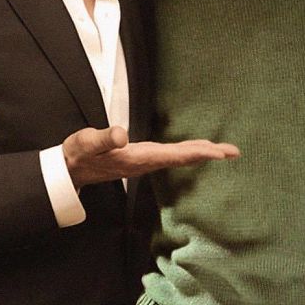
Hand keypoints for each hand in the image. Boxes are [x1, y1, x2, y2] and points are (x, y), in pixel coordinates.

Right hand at [63, 125, 239, 188]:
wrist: (70, 168)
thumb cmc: (79, 153)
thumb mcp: (87, 142)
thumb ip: (104, 138)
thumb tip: (123, 135)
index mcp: (138, 159)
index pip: (174, 156)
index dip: (198, 153)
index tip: (219, 153)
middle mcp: (145, 163)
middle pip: (183, 159)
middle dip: (208, 154)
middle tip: (233, 152)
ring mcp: (144, 162)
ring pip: (178, 157)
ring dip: (200, 152)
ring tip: (221, 150)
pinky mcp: (141, 158)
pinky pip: (171, 155)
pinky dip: (187, 152)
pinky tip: (194, 150)